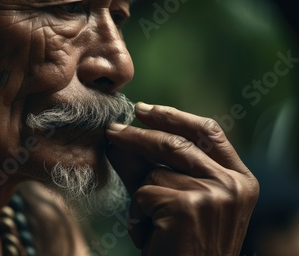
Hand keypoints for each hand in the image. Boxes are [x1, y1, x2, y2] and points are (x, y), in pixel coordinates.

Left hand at [106, 102, 258, 254]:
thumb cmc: (181, 244)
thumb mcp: (171, 199)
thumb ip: (148, 167)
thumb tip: (118, 136)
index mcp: (240, 179)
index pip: (208, 132)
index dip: (174, 116)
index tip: (143, 109)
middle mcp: (234, 184)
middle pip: (176, 144)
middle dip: (137, 136)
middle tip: (111, 131)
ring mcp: (214, 194)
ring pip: (155, 172)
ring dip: (141, 197)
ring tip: (153, 224)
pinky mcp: (189, 206)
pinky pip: (144, 193)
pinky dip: (137, 214)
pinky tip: (152, 236)